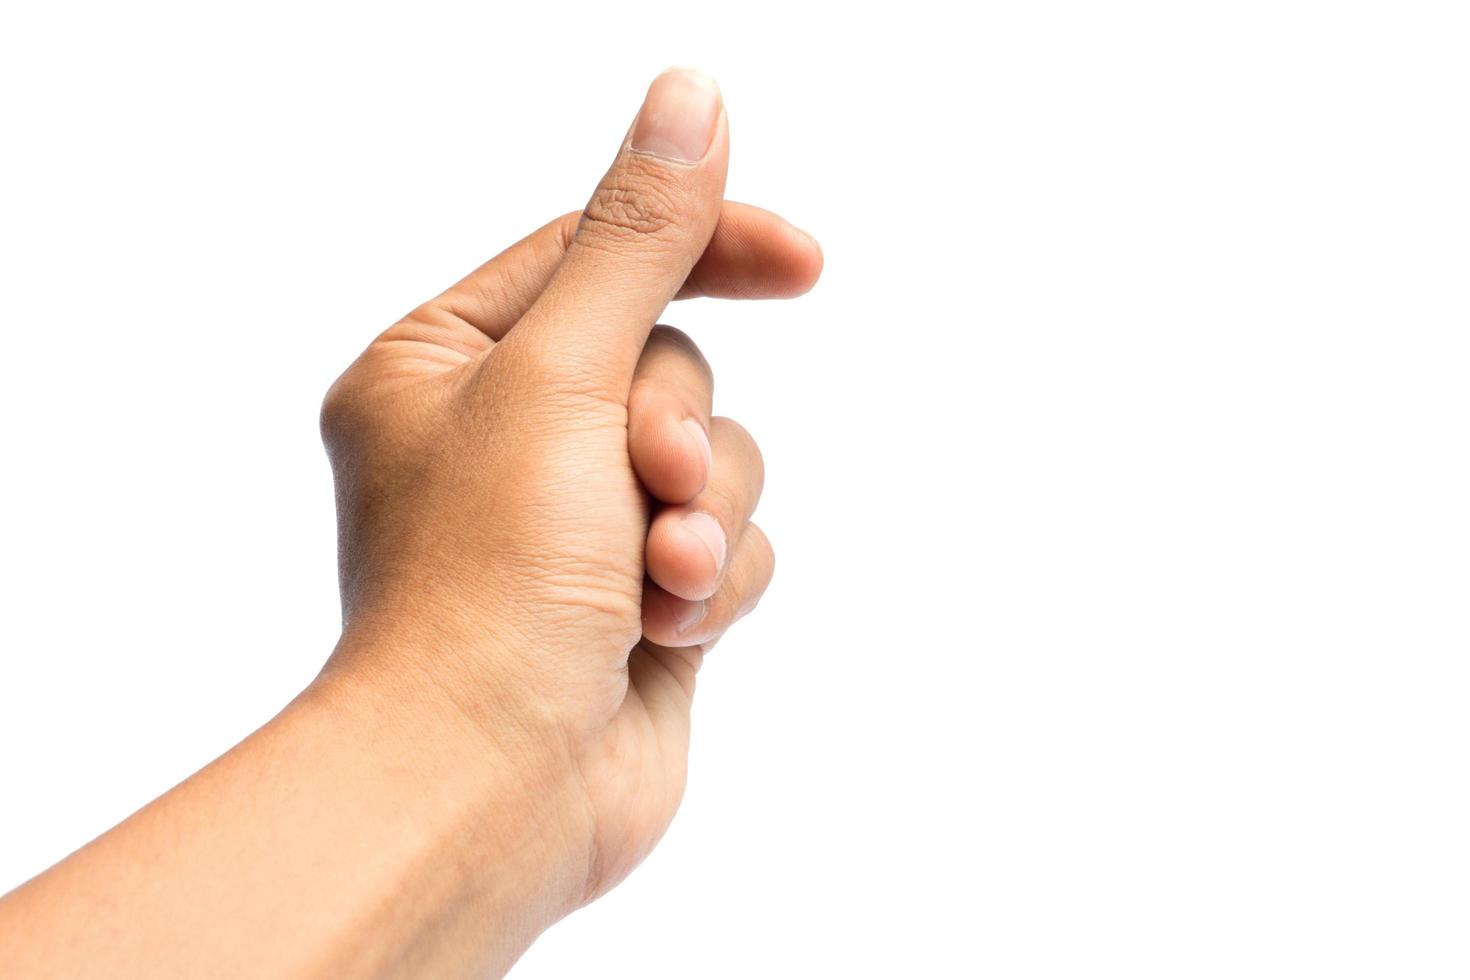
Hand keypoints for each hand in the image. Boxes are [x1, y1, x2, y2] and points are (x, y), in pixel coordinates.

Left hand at [318, 68, 820, 906]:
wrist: (493, 787)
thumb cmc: (486, 584)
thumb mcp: (564, 376)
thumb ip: (638, 238)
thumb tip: (689, 98)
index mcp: (445, 368)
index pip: (596, 257)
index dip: (702, 245)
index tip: (803, 260)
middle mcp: (509, 439)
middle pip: (668, 362)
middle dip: (677, 428)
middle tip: (647, 484)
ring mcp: (578, 524)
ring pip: (716, 457)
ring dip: (703, 515)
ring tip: (654, 581)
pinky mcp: (638, 598)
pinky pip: (728, 543)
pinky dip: (713, 581)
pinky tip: (662, 634)